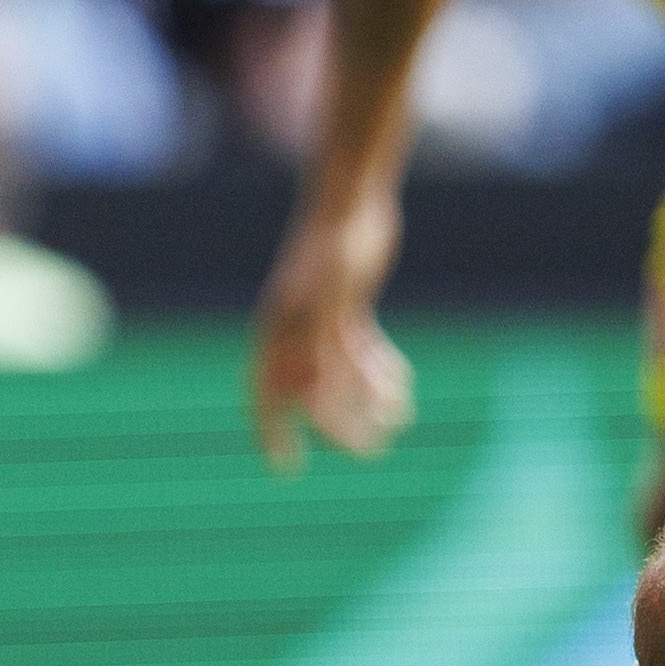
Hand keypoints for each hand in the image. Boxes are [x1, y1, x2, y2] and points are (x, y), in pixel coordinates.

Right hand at [252, 202, 413, 473]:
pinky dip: (378, 370)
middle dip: (338, 425)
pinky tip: (402, 384)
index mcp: (277, 330)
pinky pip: (359, 352)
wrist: (352, 197)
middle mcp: (293, 329)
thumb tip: (313, 391)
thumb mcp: (328, 293)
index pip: (262, 393)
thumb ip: (320, 341)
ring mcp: (319, 318)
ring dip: (367, 401)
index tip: (288, 468)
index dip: (270, 433)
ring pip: (340, 376)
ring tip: (399, 418)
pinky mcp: (346, 306)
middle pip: (308, 392)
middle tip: (370, 450)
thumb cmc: (334, 242)